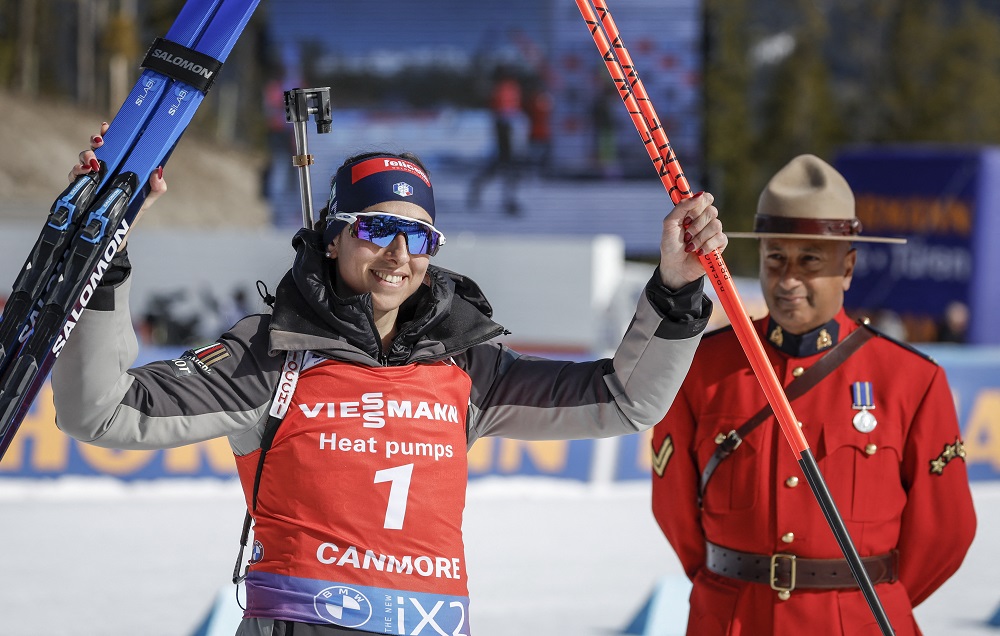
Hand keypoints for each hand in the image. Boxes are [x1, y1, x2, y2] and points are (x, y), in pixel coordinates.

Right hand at [69, 122, 166, 250]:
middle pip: (95, 147)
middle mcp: (103, 168)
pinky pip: (74, 176)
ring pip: (83, 159)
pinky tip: (84, 172)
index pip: (113, 145)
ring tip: (93, 162)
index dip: (108, 134)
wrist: (115, 235)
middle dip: (95, 140)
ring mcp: (90, 178)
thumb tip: (158, 171)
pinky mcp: (79, 189)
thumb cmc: (131, 212)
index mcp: (119, 165)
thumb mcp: (146, 199)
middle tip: (101, 142)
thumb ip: (156, 187)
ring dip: (86, 156)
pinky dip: (77, 171)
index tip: (107, 126)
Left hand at [657, 192, 727, 289]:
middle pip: (712, 211)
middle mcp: (705, 220)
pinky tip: (699, 252)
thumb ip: (681, 207)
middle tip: (686, 234)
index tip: (688, 216)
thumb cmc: (670, 245)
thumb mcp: (670, 223)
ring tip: (690, 246)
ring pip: (716, 225)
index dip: (699, 204)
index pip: (706, 198)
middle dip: (696, 225)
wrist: (675, 267)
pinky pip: (720, 238)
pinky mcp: (719, 244)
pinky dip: (707, 246)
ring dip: (699, 237)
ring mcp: (713, 232)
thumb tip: (699, 194)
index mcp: (694, 212)